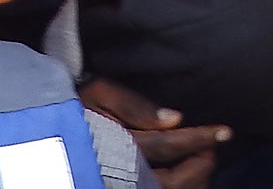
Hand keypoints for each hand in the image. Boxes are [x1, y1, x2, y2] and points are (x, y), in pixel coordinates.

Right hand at [81, 78, 229, 188]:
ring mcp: (118, 184)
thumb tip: (175, 119)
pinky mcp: (118, 186)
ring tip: (203, 162)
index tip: (224, 132)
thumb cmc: (78, 105)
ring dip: (191, 181)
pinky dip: (176, 186)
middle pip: (171, 182)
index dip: (199, 139)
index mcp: (117, 146)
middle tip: (212, 147)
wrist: (48, 126)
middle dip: (199, 166)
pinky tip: (186, 175)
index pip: (168, 146)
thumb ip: (134, 105)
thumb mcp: (100, 93)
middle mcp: (118, 173)